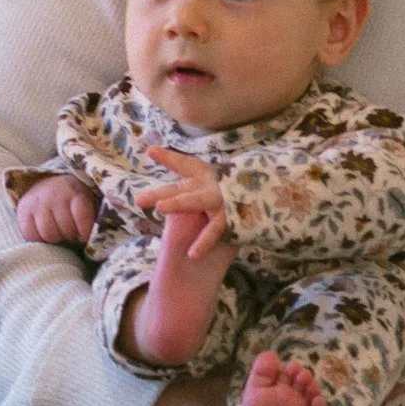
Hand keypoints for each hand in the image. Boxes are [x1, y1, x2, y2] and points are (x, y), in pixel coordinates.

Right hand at [12, 174, 97, 248]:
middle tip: (70, 231)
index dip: (85, 230)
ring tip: (58, 231)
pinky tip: (43, 232)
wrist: (46, 183)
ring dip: (55, 238)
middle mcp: (54, 195)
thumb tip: (92, 238)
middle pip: (66, 229)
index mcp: (74, 191)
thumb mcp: (86, 200)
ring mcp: (37, 202)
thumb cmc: (71, 199)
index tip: (84, 236)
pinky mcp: (23, 210)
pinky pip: (31, 235)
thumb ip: (90, 216)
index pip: (82, 214)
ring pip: (48, 235)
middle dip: (70, 234)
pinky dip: (38, 238)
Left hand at [132, 146, 229, 262]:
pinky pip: (215, 231)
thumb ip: (179, 170)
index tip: (150, 152)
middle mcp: (211, 187)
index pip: (184, 165)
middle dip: (164, 194)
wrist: (265, 200)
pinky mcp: (233, 220)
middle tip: (140, 200)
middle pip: (184, 191)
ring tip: (161, 209)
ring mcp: (223, 202)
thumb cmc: (226, 192)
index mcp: (204, 176)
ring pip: (199, 203)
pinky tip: (192, 254)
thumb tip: (151, 151)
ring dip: (180, 205)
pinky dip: (204, 242)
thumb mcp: (203, 182)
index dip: (168, 159)